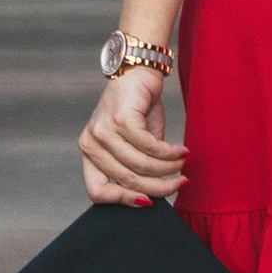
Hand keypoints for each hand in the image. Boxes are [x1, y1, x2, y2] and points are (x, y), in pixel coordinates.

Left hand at [80, 62, 186, 208]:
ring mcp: (102, 131)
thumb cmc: (137, 109)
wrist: (137, 71)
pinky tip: (181, 151)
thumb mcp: (133, 145)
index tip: (150, 201)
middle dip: (158, 186)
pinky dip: (169, 152)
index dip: (124, 200)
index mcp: (89, 154)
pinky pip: (148, 146)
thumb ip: (137, 168)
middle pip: (125, 180)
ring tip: (182, 163)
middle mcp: (89, 144)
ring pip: (140, 165)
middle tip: (180, 182)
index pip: (97, 191)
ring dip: (168, 168)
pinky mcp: (120, 119)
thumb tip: (155, 195)